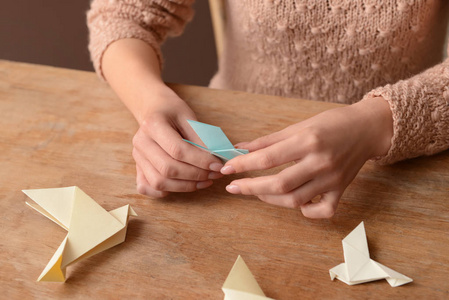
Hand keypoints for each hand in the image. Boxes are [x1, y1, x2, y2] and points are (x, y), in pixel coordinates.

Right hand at [132, 88, 223, 197]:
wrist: (152, 109)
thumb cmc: (172, 112)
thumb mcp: (189, 117)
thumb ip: (200, 138)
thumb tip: (215, 160)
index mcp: (152, 125)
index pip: (177, 150)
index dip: (200, 161)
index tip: (217, 165)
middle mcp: (141, 142)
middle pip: (168, 169)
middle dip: (195, 175)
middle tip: (214, 174)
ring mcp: (137, 157)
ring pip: (159, 182)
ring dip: (185, 186)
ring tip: (205, 181)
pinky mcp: (137, 167)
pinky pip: (147, 187)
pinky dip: (166, 191)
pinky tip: (184, 185)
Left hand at [220, 97, 392, 217]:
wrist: (368, 128)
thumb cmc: (331, 123)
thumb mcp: (299, 125)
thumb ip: (268, 140)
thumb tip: (240, 148)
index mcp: (307, 141)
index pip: (267, 158)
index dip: (242, 165)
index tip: (226, 169)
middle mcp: (320, 162)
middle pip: (278, 184)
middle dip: (250, 188)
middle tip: (233, 187)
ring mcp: (332, 179)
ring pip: (295, 200)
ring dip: (270, 199)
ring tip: (257, 192)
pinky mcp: (341, 190)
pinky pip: (322, 211)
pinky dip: (305, 211)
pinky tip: (294, 202)